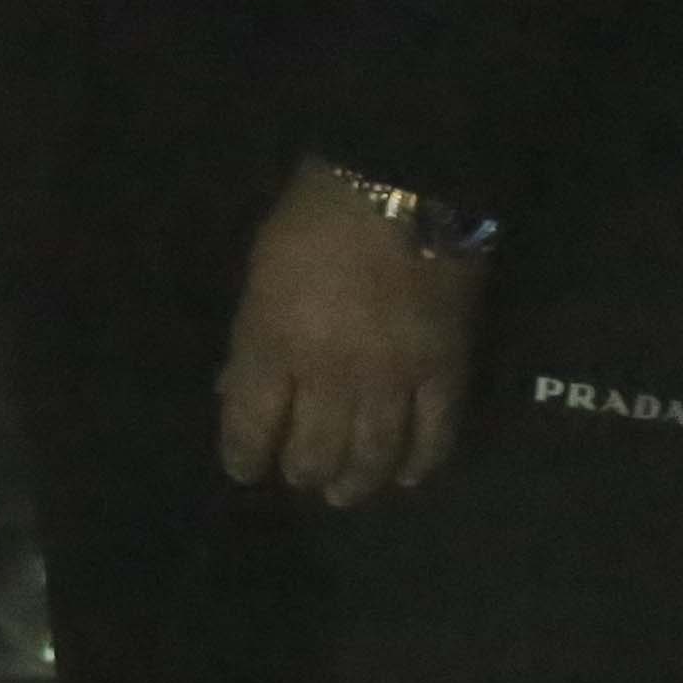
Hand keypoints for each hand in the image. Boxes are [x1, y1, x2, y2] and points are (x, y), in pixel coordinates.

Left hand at [217, 167, 485, 505]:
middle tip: (301, 478)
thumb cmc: (313, 221)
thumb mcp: (259, 274)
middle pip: (315, 450)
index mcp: (274, 346)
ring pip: (373, 455)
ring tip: (345, 493)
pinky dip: (422, 462)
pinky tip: (408, 476)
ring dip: (357, 481)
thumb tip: (236, 387)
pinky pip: (435, 436)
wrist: (400, 189)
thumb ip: (252, 339)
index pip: (252, 423)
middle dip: (302, 472)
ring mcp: (392, 380)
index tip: (243, 470)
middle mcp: (330, 376)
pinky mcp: (445, 372)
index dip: (244, 454)